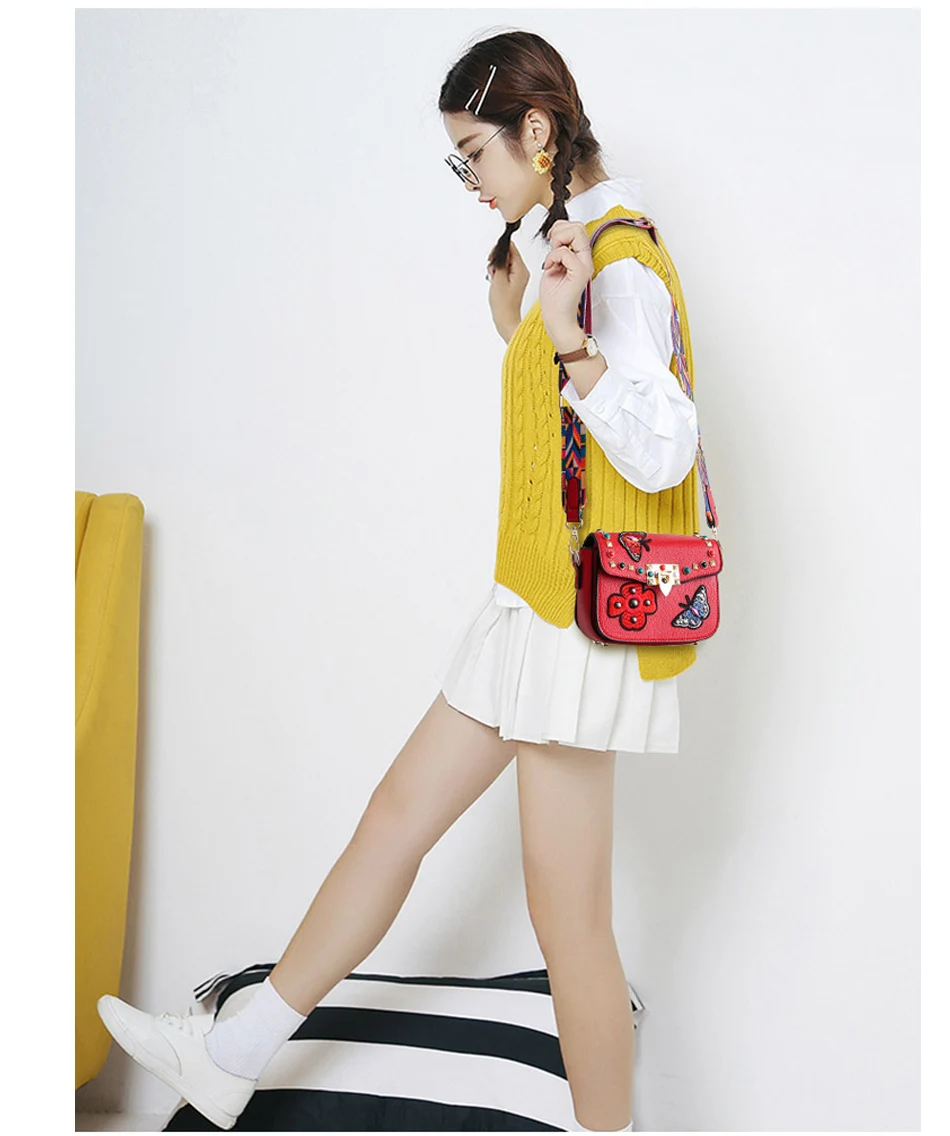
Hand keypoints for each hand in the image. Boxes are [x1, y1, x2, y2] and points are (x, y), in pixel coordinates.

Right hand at [487, 240, 529, 333]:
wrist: (506, 319)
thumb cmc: (503, 303)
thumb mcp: (499, 278)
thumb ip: (500, 261)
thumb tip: (501, 247)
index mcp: (521, 269)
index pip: (512, 248)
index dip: (499, 249)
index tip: (492, 258)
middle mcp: (522, 271)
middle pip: (508, 253)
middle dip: (497, 259)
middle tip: (492, 271)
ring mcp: (519, 276)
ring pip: (505, 262)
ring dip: (496, 267)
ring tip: (494, 278)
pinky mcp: (514, 280)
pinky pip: (505, 269)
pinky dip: (498, 273)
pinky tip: (495, 281)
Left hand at [539, 219, 593, 340]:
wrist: (556, 317)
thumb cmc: (554, 297)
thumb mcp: (553, 265)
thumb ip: (558, 249)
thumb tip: (557, 234)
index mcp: (580, 257)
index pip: (577, 227)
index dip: (560, 228)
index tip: (551, 242)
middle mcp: (585, 259)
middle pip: (579, 226)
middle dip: (560, 232)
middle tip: (552, 249)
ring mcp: (584, 265)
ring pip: (576, 232)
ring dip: (557, 241)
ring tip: (552, 259)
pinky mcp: (580, 272)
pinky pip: (565, 252)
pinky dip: (553, 257)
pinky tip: (549, 267)